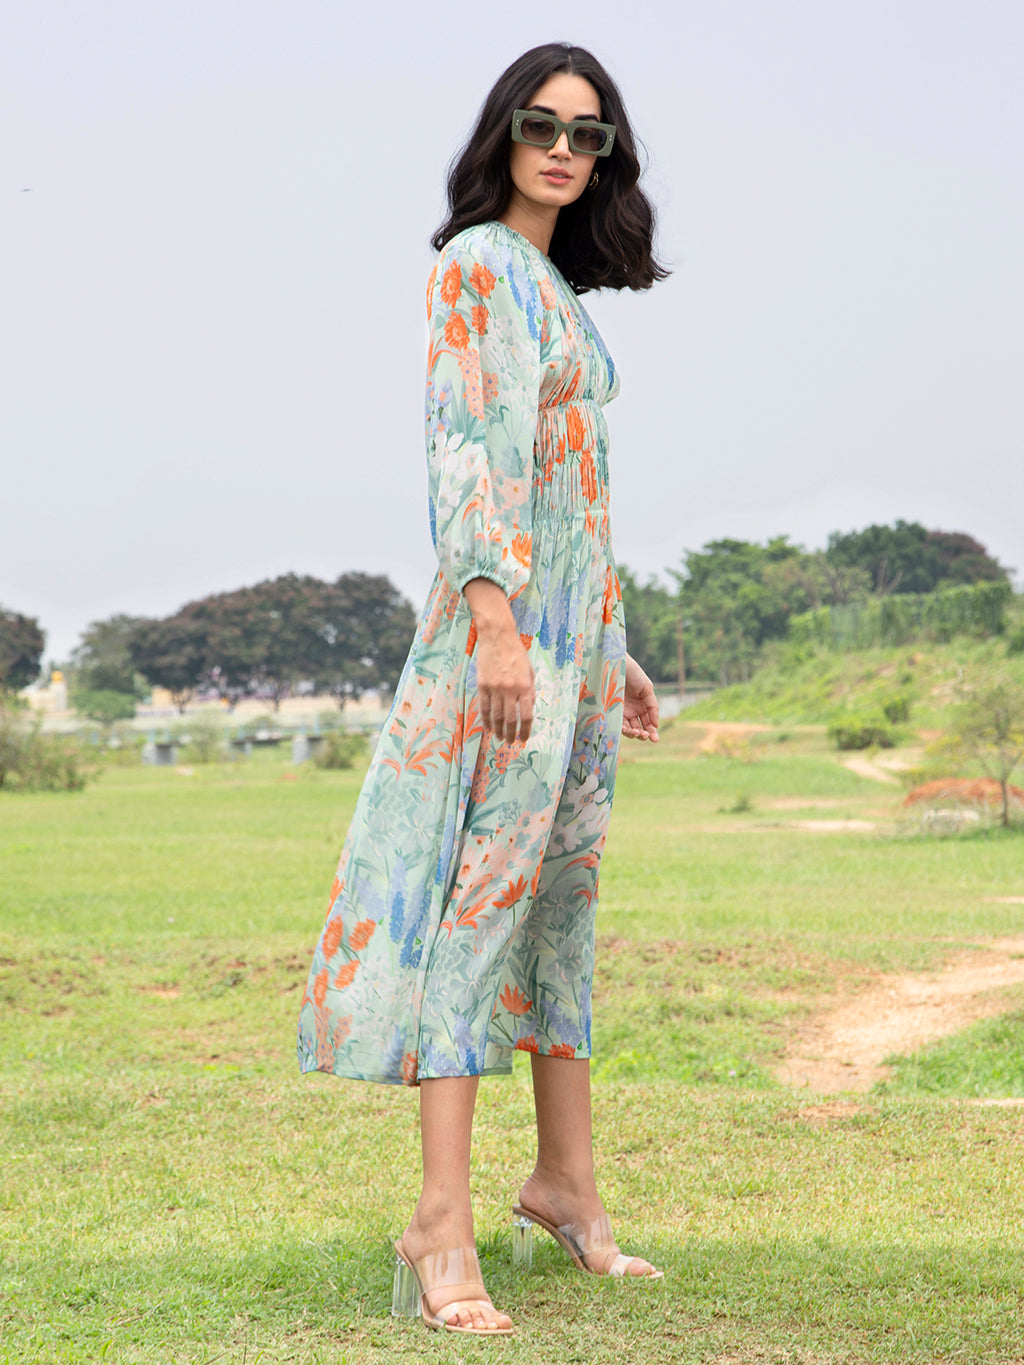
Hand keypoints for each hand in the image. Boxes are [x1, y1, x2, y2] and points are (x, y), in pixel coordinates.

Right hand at [463, 578, 534, 743]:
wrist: (497, 637)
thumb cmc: (516, 653)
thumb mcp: (530, 671)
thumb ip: (529, 691)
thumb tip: (527, 710)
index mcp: (525, 686)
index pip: (526, 715)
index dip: (525, 730)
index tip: (524, 739)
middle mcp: (510, 689)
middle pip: (510, 719)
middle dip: (511, 734)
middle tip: (511, 742)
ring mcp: (495, 688)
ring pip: (496, 716)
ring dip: (499, 730)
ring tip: (501, 738)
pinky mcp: (482, 685)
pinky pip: (484, 707)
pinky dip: (486, 720)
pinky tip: (489, 727)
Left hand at [622, 654, 658, 741]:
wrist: (616, 664)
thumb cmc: (633, 674)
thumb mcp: (647, 688)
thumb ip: (652, 706)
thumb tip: (656, 725)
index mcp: (643, 706)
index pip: (648, 723)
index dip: (652, 732)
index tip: (655, 739)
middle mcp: (632, 711)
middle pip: (639, 729)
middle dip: (644, 735)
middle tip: (647, 736)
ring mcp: (621, 712)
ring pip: (629, 729)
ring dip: (635, 734)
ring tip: (639, 734)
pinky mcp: (611, 712)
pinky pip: (618, 724)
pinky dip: (625, 730)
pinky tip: (630, 730)